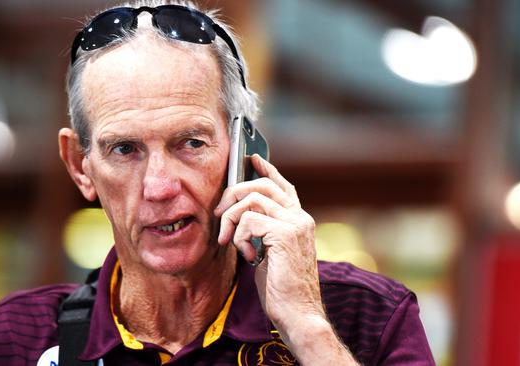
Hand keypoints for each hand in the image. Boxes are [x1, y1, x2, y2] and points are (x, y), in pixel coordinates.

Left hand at [215, 154, 323, 329]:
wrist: (298, 313)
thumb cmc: (282, 289)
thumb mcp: (269, 253)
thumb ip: (261, 232)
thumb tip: (239, 217)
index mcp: (299, 221)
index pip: (284, 186)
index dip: (267, 170)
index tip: (252, 159)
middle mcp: (301, 218)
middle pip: (263, 185)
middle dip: (233, 193)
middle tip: (219, 214)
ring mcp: (295, 224)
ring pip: (253, 198)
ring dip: (231, 217)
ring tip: (228, 240)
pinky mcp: (285, 234)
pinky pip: (250, 219)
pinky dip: (240, 235)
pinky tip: (246, 254)